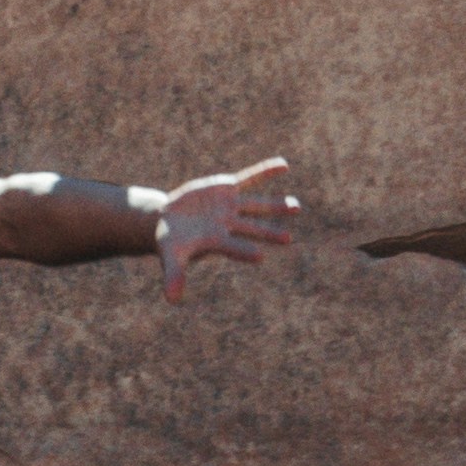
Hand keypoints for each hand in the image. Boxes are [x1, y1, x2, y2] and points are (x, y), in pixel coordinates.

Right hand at [154, 157, 304, 297]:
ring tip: (296, 207)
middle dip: (269, 234)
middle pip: (252, 230)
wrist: (170, 220)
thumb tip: (172, 300)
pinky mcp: (228, 188)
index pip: (233, 248)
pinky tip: (284, 165)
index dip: (243, 252)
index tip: (259, 257)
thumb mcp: (171, 256)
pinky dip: (265, 171)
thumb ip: (174, 275)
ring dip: (276, 206)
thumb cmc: (171, 242)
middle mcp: (229, 225)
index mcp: (217, 242)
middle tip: (287, 240)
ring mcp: (231, 206)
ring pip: (257, 205)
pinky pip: (250, 178)